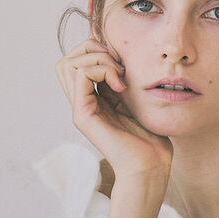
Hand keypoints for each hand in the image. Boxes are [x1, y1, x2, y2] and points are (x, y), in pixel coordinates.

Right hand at [56, 36, 174, 184]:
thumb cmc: (150, 140)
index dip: (97, 50)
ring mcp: (80, 109)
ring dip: (98, 58)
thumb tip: (121, 57)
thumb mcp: (136, 102)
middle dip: (93, 50)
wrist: (150, 167)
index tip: (123, 63)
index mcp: (93, 99)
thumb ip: (124, 82)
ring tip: (119, 75)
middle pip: (68, 59)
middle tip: (119, 66)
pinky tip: (120, 85)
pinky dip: (102, 69)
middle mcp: (82, 102)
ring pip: (69, 64)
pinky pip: (80, 75)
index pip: (77, 61)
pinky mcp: (83, 115)